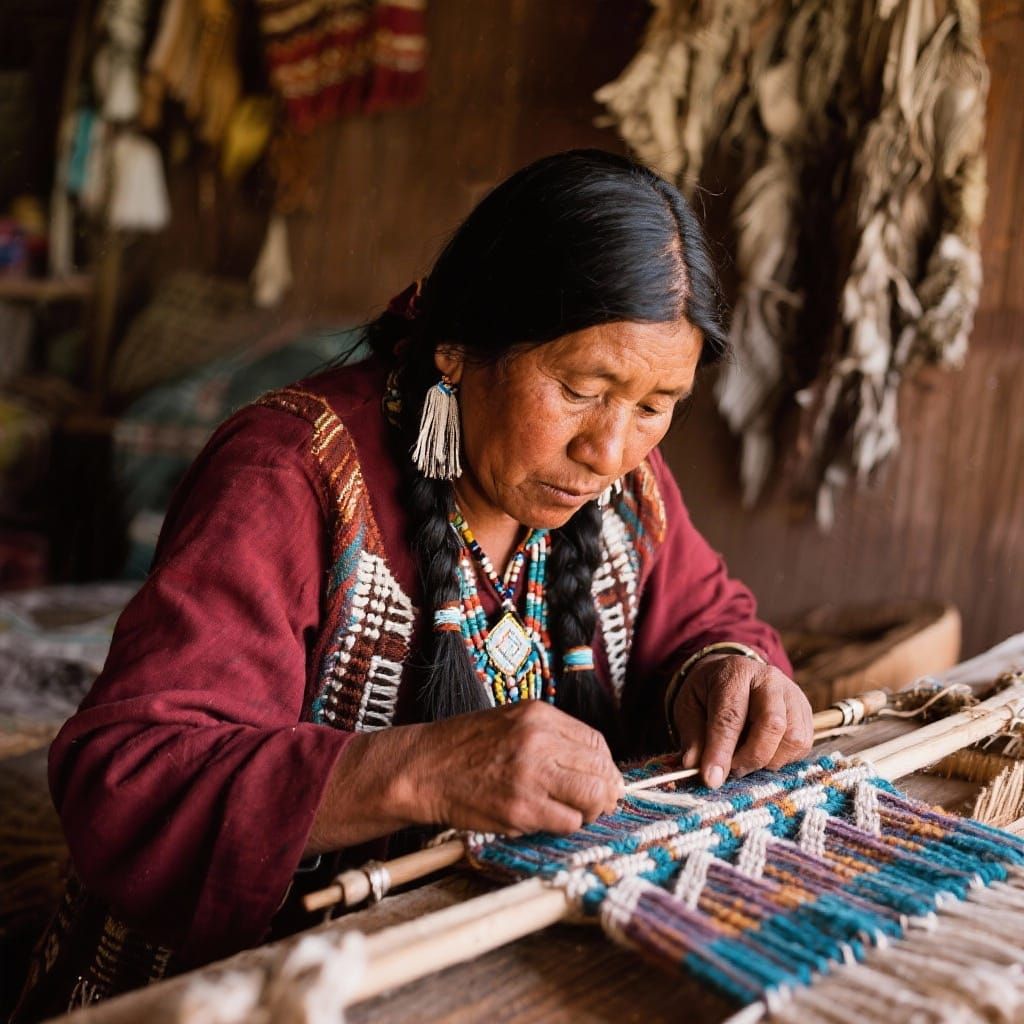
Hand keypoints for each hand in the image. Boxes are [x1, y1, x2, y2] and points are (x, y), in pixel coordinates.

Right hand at [306, 701, 622, 855]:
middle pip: (600, 772)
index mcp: (539, 716)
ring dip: (587, 811)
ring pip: (591, 799)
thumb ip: (550, 737)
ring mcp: (530, 776)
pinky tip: (546, 819)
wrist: (423, 768)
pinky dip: (564, 825)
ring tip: (571, 812)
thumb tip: (593, 765)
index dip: (605, 767)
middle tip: (596, 803)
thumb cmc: (464, 748)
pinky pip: (566, 823)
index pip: (596, 744)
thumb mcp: (512, 722)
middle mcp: (539, 741)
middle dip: (604, 792)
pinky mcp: (520, 808)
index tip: (602, 780)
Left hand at [671, 655, 812, 788]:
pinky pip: (802, 746)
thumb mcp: (689, 708)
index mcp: (735, 673)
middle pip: (772, 725)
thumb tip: (693, 767)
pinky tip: (763, 753)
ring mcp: (793, 695)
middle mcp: (770, 680)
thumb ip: (692, 738)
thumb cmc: (709, 693)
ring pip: (793, 739)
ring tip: (746, 759)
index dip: (721, 751)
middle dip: (751, 758)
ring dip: (768, 760)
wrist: (735, 676)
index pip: (731, 716)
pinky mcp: (806, 712)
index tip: (711, 779)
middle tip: (732, 771)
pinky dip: (782, 759)